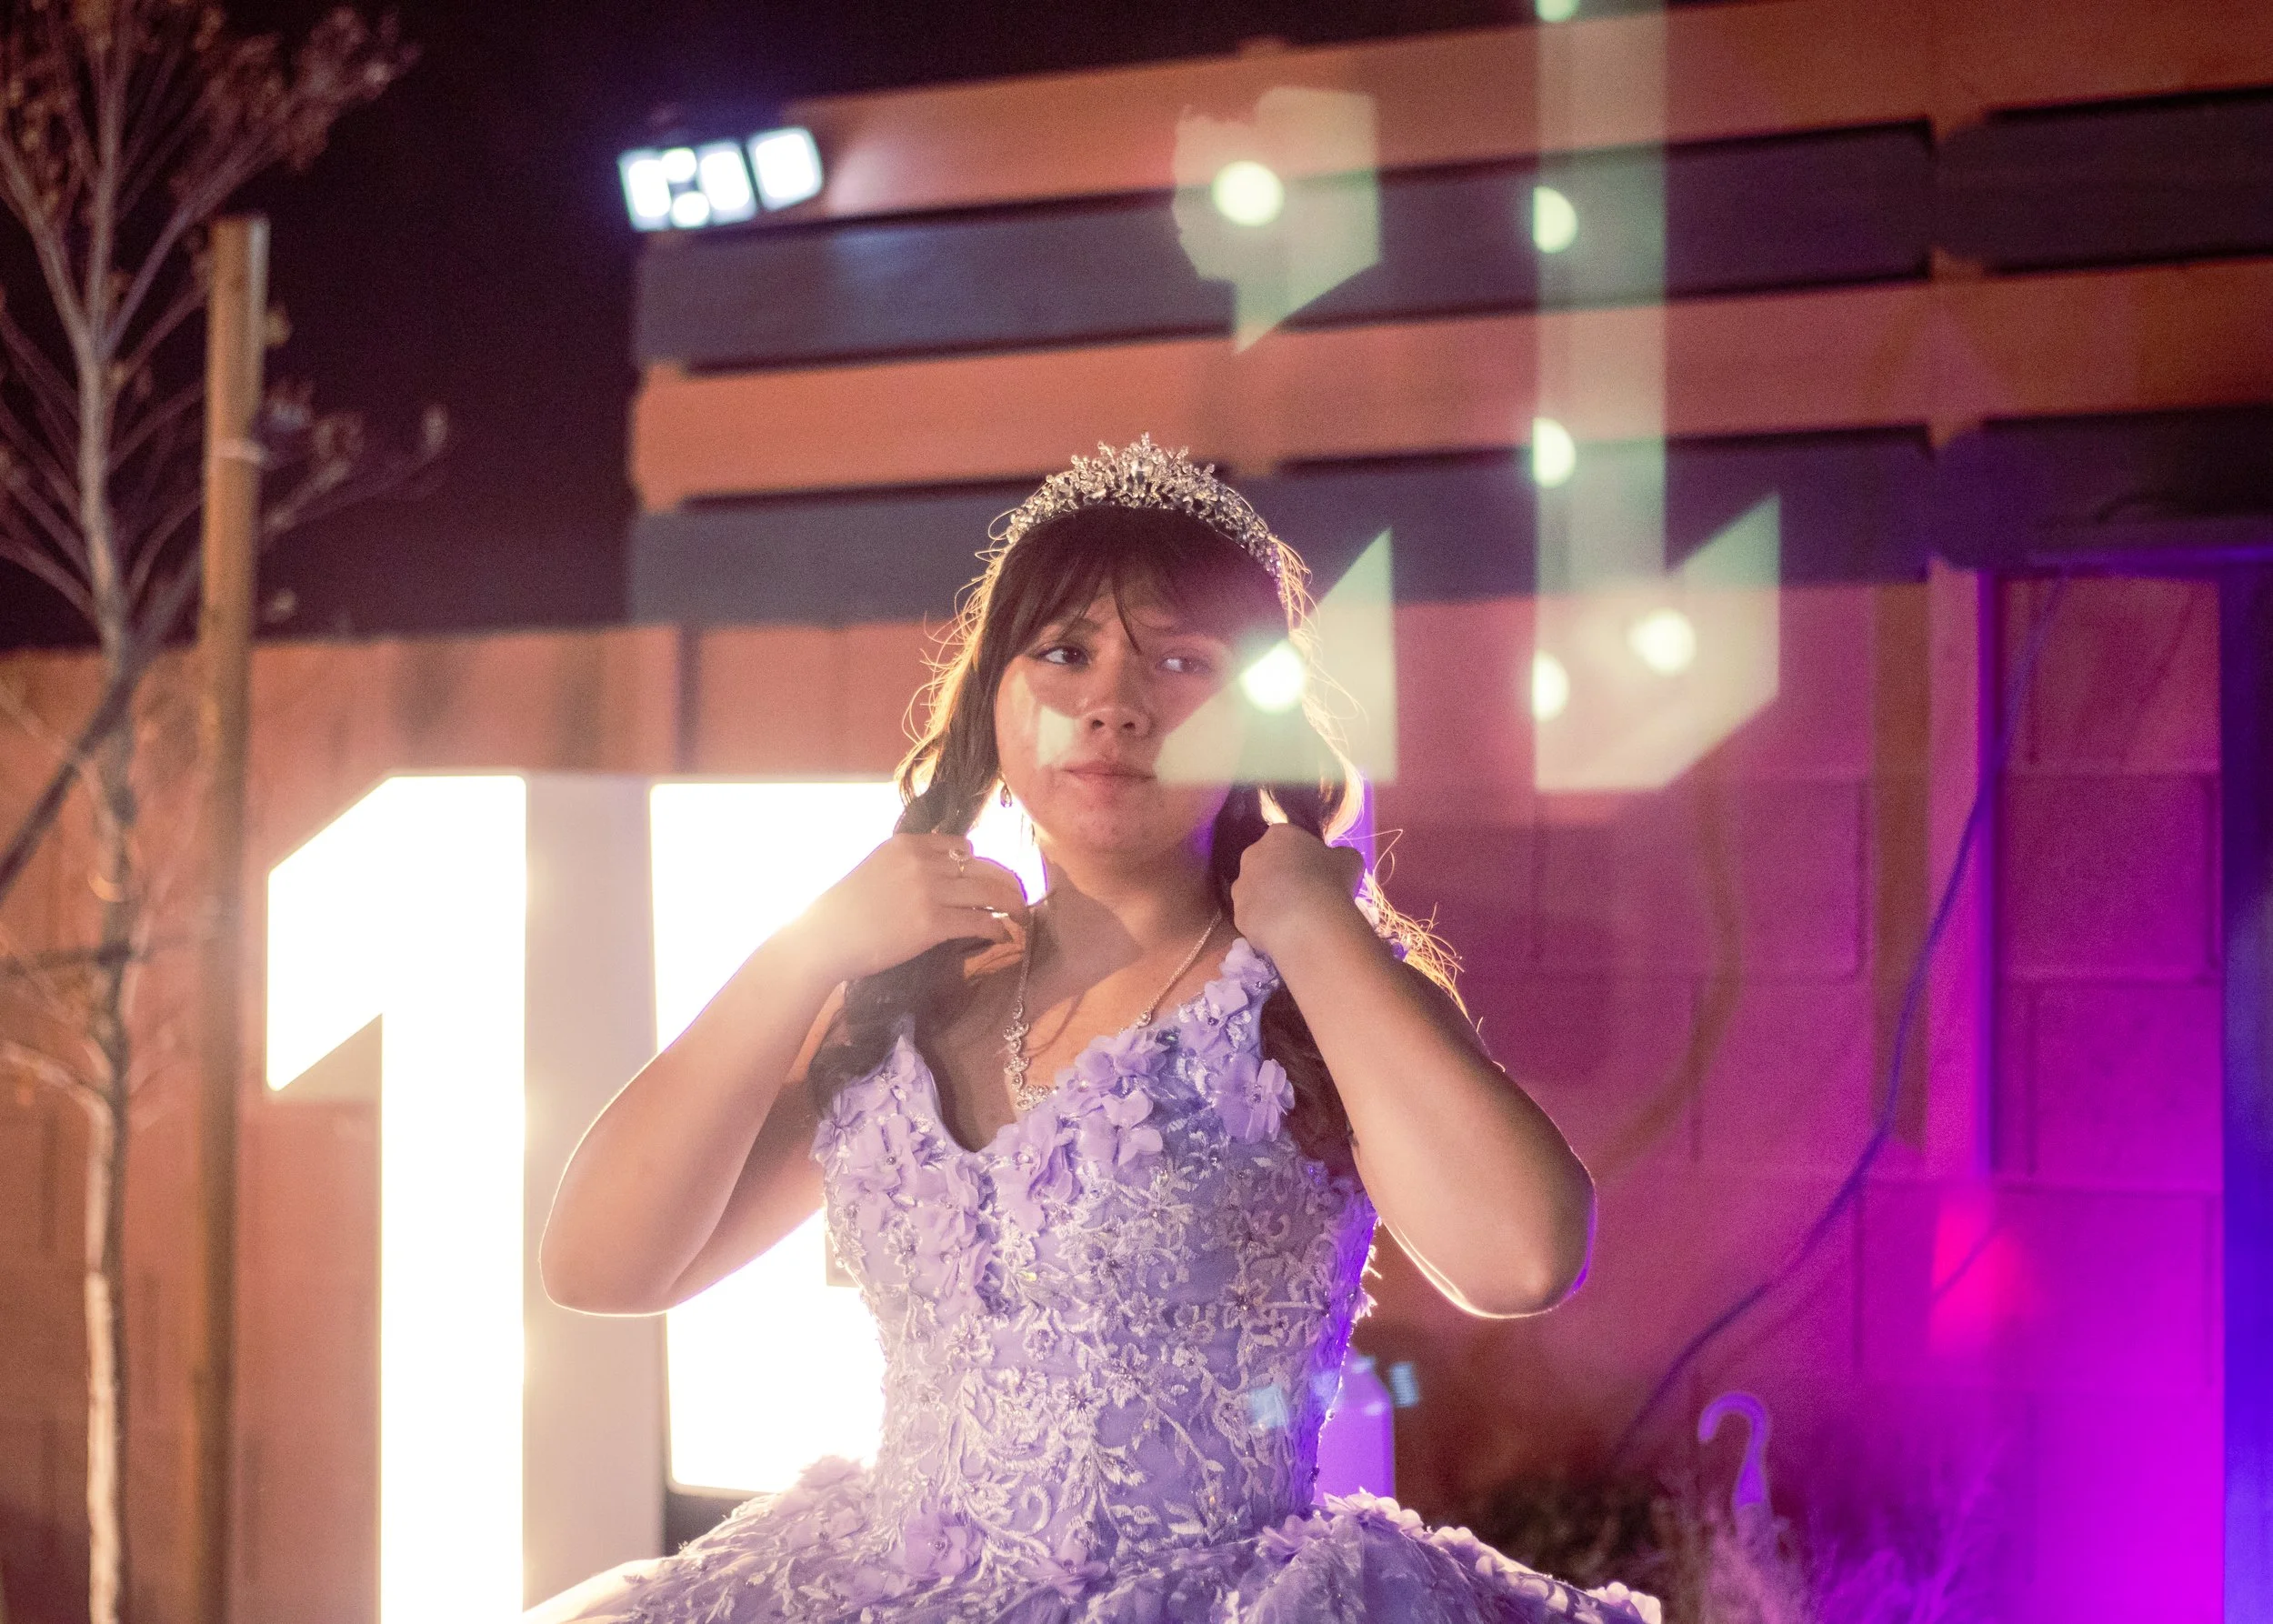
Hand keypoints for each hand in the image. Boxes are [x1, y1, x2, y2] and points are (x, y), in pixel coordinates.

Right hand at [787, 832, 1029, 983]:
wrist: (823, 940)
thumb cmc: (843, 911)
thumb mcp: (874, 869)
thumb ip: (906, 866)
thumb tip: (938, 875)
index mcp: (906, 844)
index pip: (961, 846)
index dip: (981, 863)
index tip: (990, 877)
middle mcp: (921, 862)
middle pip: (983, 866)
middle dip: (1007, 881)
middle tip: (1020, 895)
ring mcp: (928, 892)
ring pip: (988, 891)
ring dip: (1011, 904)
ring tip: (1020, 915)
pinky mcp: (932, 924)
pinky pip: (980, 921)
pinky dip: (998, 928)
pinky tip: (1004, 936)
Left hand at [1229, 825, 1365, 958]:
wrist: (1307, 922)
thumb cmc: (1331, 882)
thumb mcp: (1349, 861)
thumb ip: (1339, 856)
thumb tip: (1337, 860)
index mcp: (1279, 835)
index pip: (1288, 841)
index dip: (1302, 857)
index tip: (1315, 873)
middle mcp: (1252, 855)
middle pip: (1266, 864)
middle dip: (1281, 877)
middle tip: (1304, 895)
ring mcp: (1240, 885)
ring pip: (1256, 891)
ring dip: (1270, 900)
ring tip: (1294, 918)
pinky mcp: (1237, 914)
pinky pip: (1253, 917)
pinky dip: (1265, 924)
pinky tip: (1284, 932)